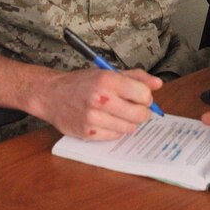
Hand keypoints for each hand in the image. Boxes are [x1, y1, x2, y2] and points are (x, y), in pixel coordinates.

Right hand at [39, 67, 162, 140]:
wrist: (51, 95)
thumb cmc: (81, 83)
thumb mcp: (108, 72)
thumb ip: (135, 77)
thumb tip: (157, 84)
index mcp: (107, 80)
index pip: (144, 95)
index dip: (145, 97)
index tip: (140, 96)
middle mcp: (100, 99)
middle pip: (140, 115)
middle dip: (141, 112)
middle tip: (133, 107)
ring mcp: (93, 118)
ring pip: (129, 128)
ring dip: (128, 122)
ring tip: (117, 113)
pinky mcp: (88, 133)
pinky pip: (115, 136)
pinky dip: (114, 130)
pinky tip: (106, 120)